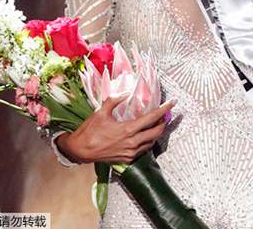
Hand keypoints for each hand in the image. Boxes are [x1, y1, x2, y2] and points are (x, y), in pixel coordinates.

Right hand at [56, 97, 175, 163]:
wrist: (80, 151)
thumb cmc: (90, 131)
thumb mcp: (101, 112)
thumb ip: (114, 100)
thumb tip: (126, 93)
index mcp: (127, 130)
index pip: (152, 118)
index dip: (164, 109)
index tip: (172, 102)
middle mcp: (132, 142)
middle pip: (157, 132)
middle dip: (164, 122)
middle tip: (166, 114)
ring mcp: (130, 152)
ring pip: (151, 142)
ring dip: (157, 132)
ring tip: (158, 123)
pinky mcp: (127, 159)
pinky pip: (143, 150)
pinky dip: (148, 141)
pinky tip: (146, 135)